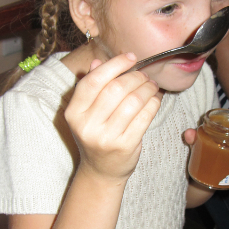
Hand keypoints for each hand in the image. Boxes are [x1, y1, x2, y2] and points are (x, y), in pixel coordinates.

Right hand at [64, 53, 160, 181]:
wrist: (101, 170)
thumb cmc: (96, 134)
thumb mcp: (86, 112)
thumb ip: (91, 86)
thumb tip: (98, 61)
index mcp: (73, 112)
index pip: (93, 81)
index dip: (114, 65)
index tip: (130, 58)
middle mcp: (87, 125)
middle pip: (116, 89)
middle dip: (135, 77)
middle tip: (144, 75)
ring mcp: (106, 137)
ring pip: (133, 101)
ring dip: (147, 88)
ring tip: (151, 85)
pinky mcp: (125, 146)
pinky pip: (144, 116)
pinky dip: (153, 103)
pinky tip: (155, 99)